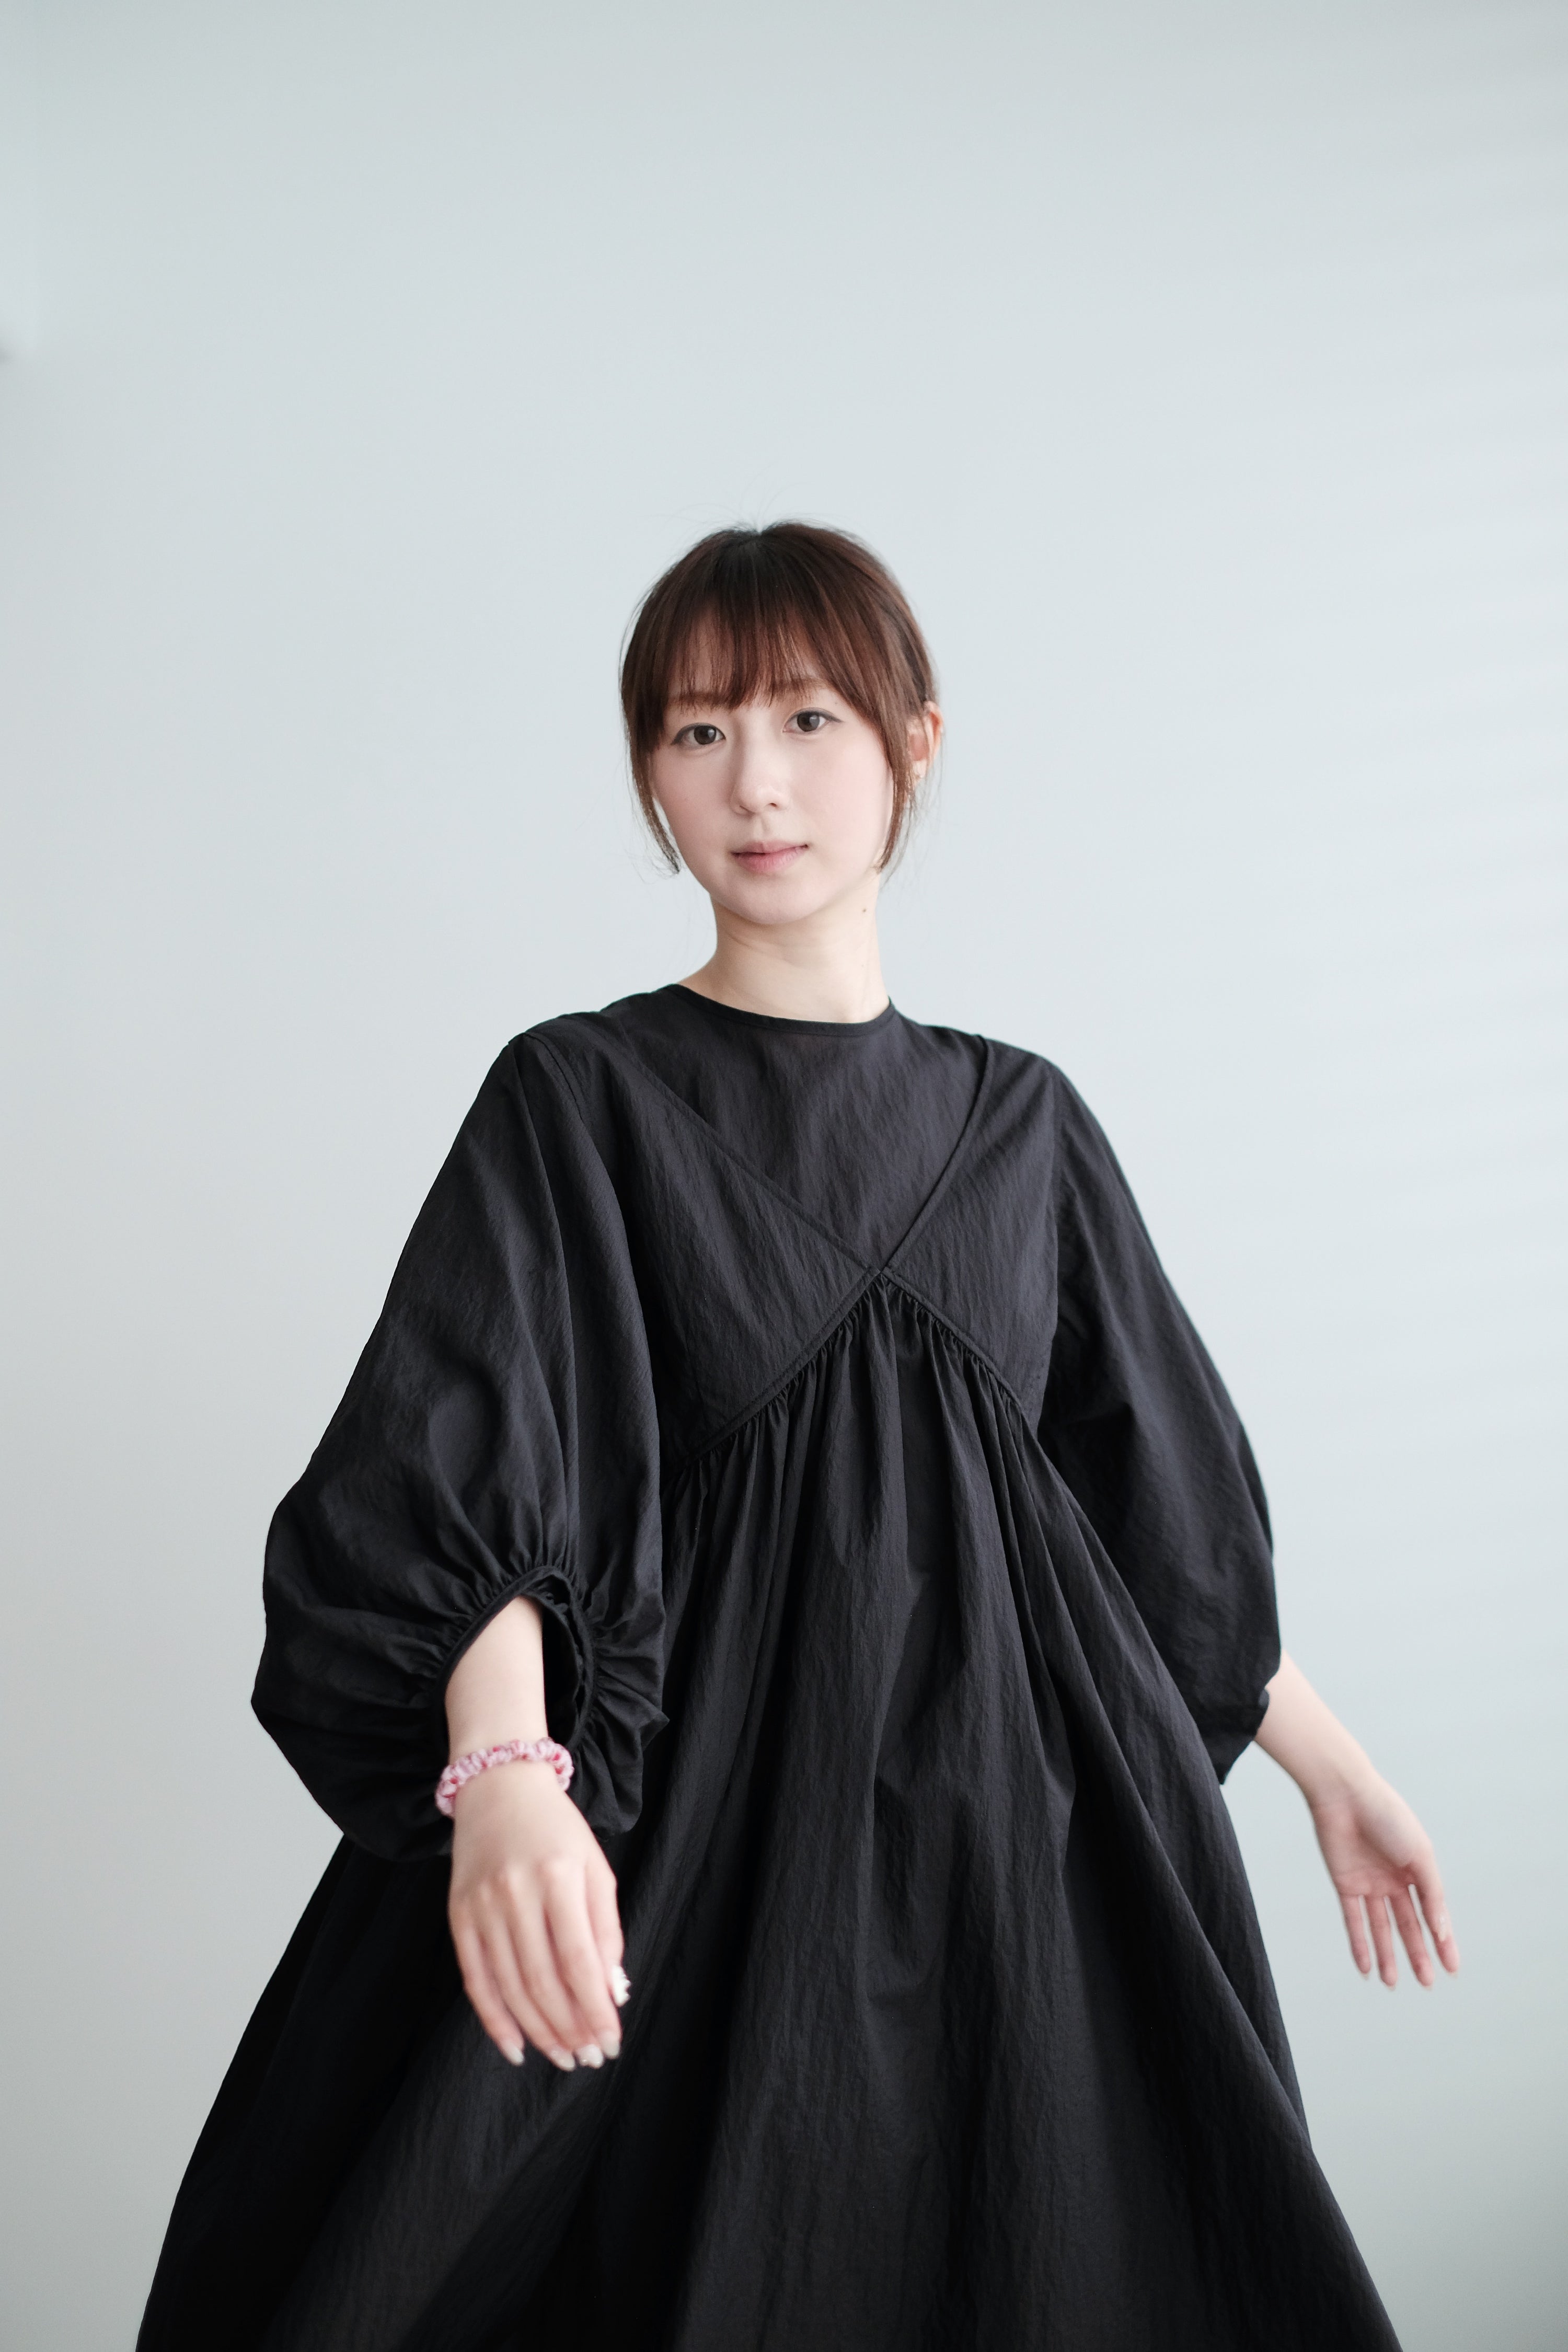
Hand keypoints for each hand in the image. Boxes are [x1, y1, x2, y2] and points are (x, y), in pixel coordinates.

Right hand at [447, 1759, 628, 2070]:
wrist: (499, 1785)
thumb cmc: (557, 1830)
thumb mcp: (595, 1868)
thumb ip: (606, 1930)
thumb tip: (611, 1994)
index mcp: (558, 1877)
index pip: (579, 1961)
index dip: (595, 2010)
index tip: (612, 2043)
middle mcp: (516, 1892)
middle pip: (543, 1981)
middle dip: (570, 2029)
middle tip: (590, 2058)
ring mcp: (482, 1906)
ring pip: (510, 1987)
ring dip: (539, 2031)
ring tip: (564, 2057)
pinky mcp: (458, 1915)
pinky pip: (475, 1980)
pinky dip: (494, 2020)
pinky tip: (516, 2047)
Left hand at [1309, 1769, 1460, 1987]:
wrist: (1345, 1794)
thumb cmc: (1388, 1817)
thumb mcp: (1420, 1855)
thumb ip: (1431, 1894)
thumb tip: (1442, 1930)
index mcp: (1418, 1871)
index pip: (1433, 1914)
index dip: (1443, 1942)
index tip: (1452, 1970)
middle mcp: (1395, 1880)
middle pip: (1408, 1925)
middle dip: (1418, 1954)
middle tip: (1427, 1984)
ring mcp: (1370, 1883)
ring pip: (1381, 1928)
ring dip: (1387, 1955)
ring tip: (1393, 1984)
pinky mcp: (1346, 1883)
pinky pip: (1353, 1920)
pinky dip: (1359, 1944)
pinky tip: (1365, 1967)